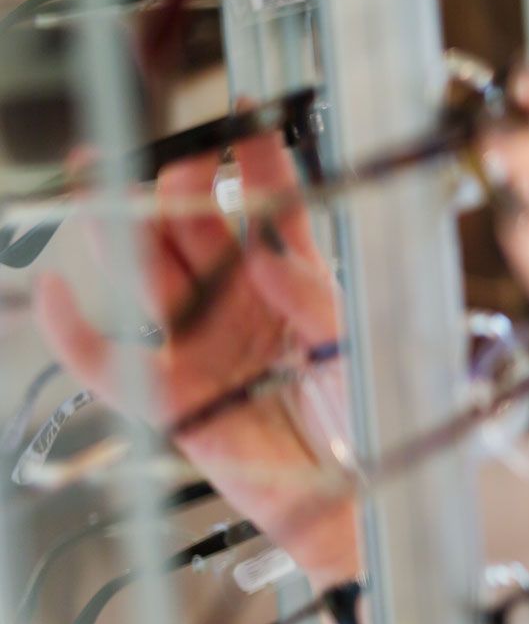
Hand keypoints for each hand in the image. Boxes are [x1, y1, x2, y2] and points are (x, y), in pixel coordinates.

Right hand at [31, 132, 362, 585]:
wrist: (364, 508)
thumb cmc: (376, 424)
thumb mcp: (361, 347)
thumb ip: (318, 301)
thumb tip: (267, 257)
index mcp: (300, 283)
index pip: (273, 208)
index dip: (258, 161)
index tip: (246, 115)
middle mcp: (245, 305)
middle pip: (199, 230)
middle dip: (181, 189)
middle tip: (173, 162)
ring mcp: (205, 347)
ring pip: (150, 275)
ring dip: (123, 228)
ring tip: (98, 178)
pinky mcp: (175, 401)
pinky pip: (110, 363)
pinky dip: (77, 331)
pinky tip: (56, 288)